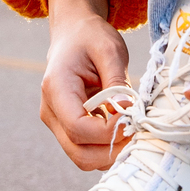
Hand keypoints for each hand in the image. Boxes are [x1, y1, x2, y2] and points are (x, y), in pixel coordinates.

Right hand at [41, 0, 130, 169]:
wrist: (74, 33)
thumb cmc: (91, 38)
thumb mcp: (110, 50)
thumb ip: (116, 82)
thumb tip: (126, 111)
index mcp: (56, 88)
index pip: (79, 128)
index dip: (108, 132)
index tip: (132, 118)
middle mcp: (51, 111)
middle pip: (79, 152)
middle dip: (112, 150)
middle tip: (138, 131)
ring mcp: (57, 123)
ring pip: (83, 157)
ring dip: (111, 152)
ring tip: (133, 129)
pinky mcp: (67, 128)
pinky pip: (87, 149)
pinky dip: (107, 148)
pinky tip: (124, 129)